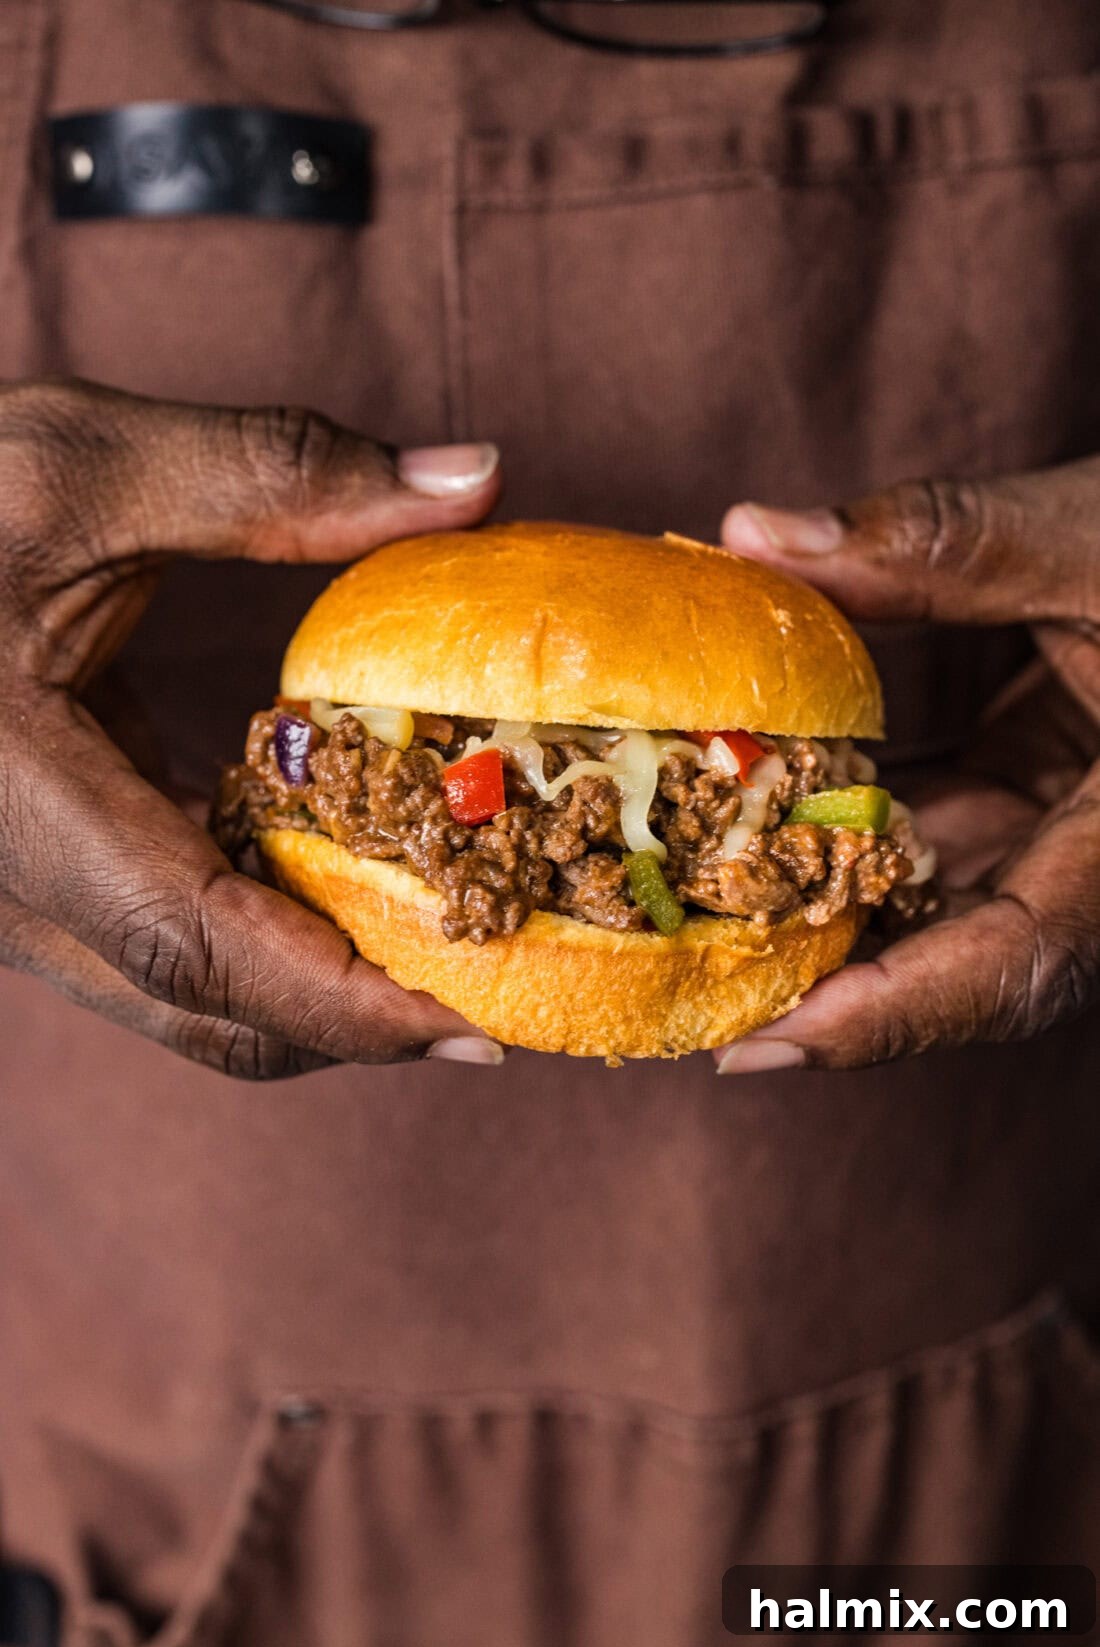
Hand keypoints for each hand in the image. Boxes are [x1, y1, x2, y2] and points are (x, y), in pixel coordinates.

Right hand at [0, 379, 503, 1077]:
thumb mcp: (79, 458)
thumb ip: (273, 472)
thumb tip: (477, 479)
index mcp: (2, 790)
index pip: (186, 941)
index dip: (337, 1000)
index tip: (475, 1018)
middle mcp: (2, 881)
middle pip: (204, 1009)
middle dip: (358, 1025)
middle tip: (505, 995)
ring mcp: (16, 896)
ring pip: (185, 1001)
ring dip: (321, 997)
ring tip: (454, 951)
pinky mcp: (42, 877)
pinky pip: (168, 950)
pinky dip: (273, 945)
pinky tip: (356, 891)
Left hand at [715, 463, 1099, 1071]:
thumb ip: (945, 540)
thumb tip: (751, 531)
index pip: (1017, 967)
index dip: (889, 1017)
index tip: (759, 1045)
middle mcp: (1097, 862)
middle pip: (955, 963)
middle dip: (822, 984)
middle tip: (682, 992)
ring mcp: (1068, 835)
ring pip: (939, 904)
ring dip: (819, 905)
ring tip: (687, 905)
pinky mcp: (1042, 791)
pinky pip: (938, 836)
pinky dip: (849, 829)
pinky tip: (756, 803)